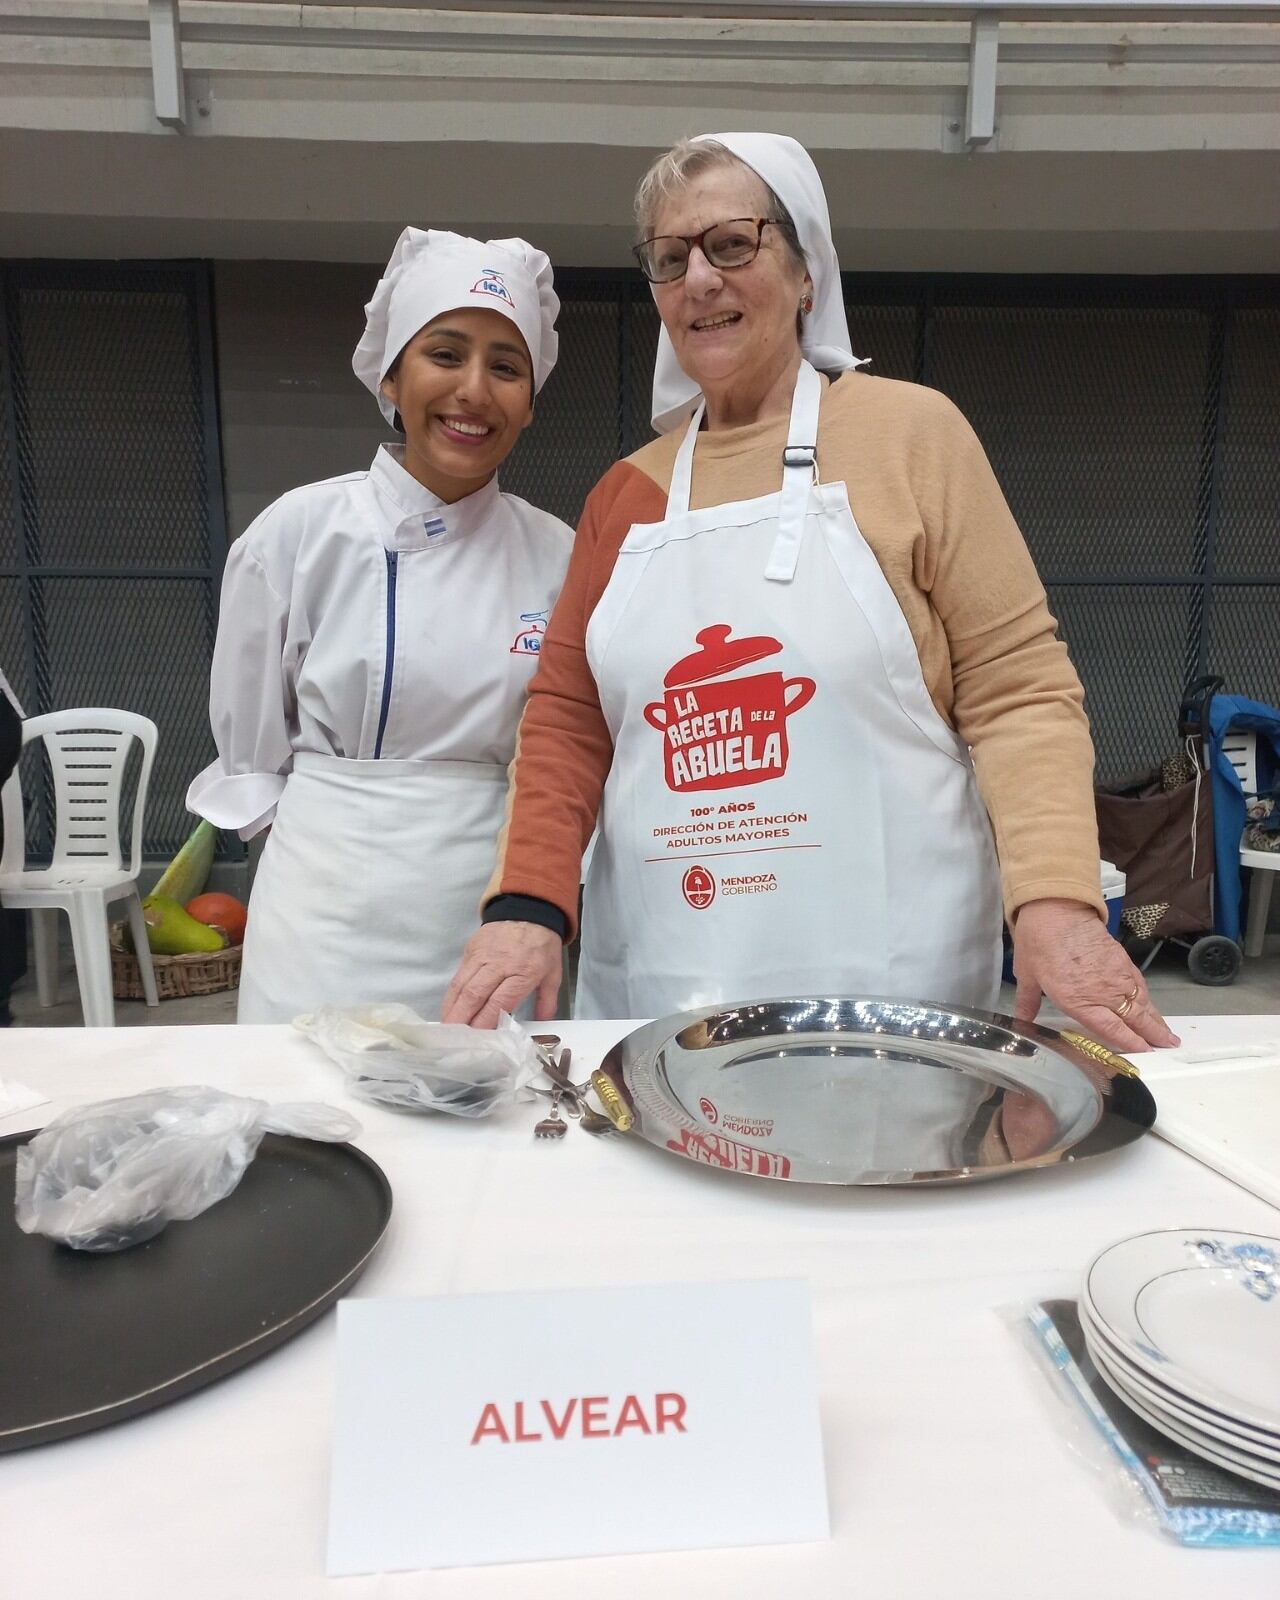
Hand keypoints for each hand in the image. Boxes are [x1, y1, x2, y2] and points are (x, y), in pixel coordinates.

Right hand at [441, 921, 562, 1028]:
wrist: (529, 908)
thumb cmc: (543, 944)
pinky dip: (451, 995)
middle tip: (453, 1040)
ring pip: (462, 985)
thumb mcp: (553, 972)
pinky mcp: (471, 950)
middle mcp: (500, 965)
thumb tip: (542, 1024)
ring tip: (446, 1028)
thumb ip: (547, 1000)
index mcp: (524, 972)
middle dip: (462, 1019)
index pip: (500, 1001)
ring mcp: (482, 957)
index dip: (485, 1021)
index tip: (478, 1039)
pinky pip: (458, 976)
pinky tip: (448, 1009)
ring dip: (452, 1009)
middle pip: (475, 995)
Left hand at [1011, 897, 1178, 1053]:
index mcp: (1078, 1001)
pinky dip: (1148, 998)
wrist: (1056, 909)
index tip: (1146, 1054)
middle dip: (1153, 1035)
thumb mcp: (1027, 975)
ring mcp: (1116, 975)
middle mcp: (1103, 992)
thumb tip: (1020, 1021)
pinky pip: (1139, 984)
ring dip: (1156, 1019)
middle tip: (1169, 1048)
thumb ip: (1028, 1002)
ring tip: (1167, 1035)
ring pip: (1141, 1002)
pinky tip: (1151, 1005)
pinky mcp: (1122, 960)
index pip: (1111, 1030)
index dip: (1131, 1043)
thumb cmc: (1037, 943)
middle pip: (1134, 1018)